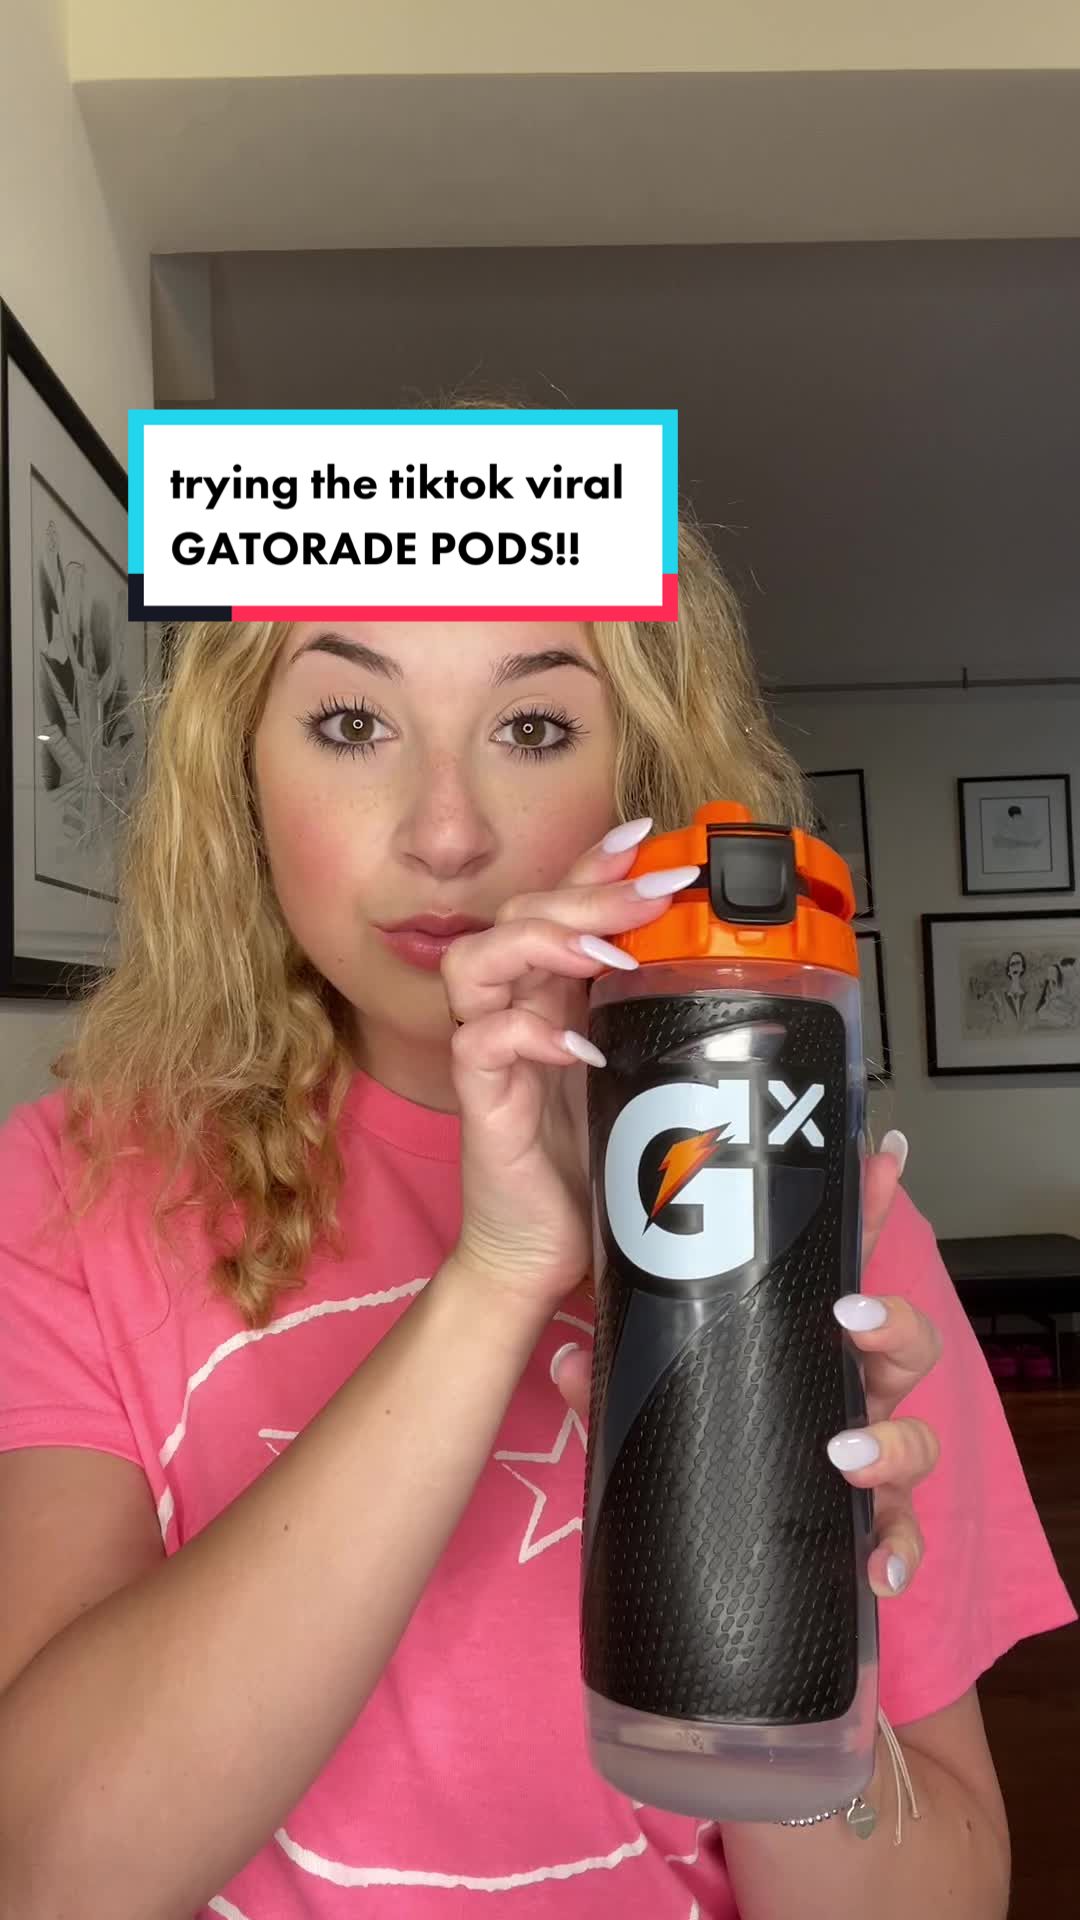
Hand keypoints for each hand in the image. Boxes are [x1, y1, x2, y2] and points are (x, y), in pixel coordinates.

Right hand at [441, 818, 697, 1316]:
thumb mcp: (651, 1083)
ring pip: (481, 958)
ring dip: (546, 942)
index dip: (599, 864)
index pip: (565, 902)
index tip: (653, 839)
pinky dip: (529, 1033)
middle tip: (655, 891)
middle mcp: (521, 1008)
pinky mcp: (480, 1100)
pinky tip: (579, 1045)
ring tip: (608, 954)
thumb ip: (675, 1031)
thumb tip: (756, 989)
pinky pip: (481, 1041)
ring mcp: (494, 1051)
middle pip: (525, 912)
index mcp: (560, 994)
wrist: (546, 1252)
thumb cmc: (600, 1168)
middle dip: (590, 891)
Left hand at [555, 1135, 942, 1599]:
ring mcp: (865, 1461)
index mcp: (804, 1345)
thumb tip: (572, 1356)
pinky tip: (877, 1566)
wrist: (702, 1560)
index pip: (846, 1265)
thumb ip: (612, 1382)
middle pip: (907, 1345)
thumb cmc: (691, 1454)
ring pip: (917, 1438)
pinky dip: (897, 1551)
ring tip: (844, 1450)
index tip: (881, 1165)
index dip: (871, 1212)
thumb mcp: (645, 1407)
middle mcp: (847, 1394)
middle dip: (894, 1324)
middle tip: (851, 1317)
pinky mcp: (859, 1532)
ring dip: (893, 1440)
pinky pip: (900, 1539)